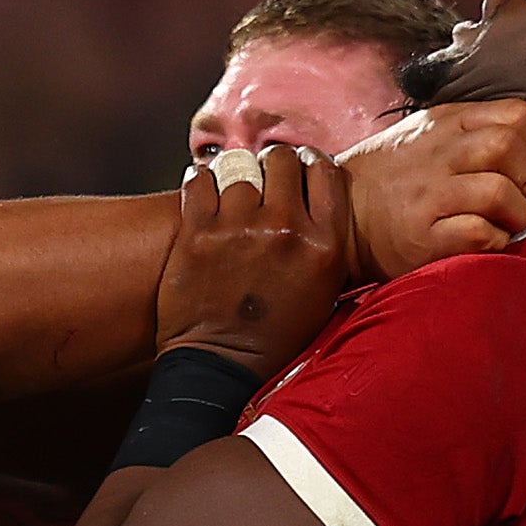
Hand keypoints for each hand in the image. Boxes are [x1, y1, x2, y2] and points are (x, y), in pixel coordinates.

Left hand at [156, 146, 350, 380]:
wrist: (222, 366)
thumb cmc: (275, 335)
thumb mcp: (325, 291)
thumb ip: (327, 241)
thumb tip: (319, 198)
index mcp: (325, 244)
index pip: (324, 169)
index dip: (310, 162)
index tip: (300, 168)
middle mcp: (285, 229)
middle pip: (281, 159)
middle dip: (272, 164)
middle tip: (263, 180)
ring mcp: (239, 228)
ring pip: (239, 168)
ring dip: (235, 177)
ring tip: (232, 195)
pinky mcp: (198, 233)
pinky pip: (199, 180)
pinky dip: (201, 182)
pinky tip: (205, 194)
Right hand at [338, 100, 525, 280]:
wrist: (337, 219)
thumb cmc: (387, 182)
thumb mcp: (421, 136)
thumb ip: (469, 133)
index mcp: (443, 124)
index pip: (516, 115)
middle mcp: (435, 154)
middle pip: (509, 147)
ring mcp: (427, 195)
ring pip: (499, 191)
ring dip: (520, 213)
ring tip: (512, 225)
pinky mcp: (422, 237)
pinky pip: (479, 234)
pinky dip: (497, 241)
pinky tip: (488, 242)